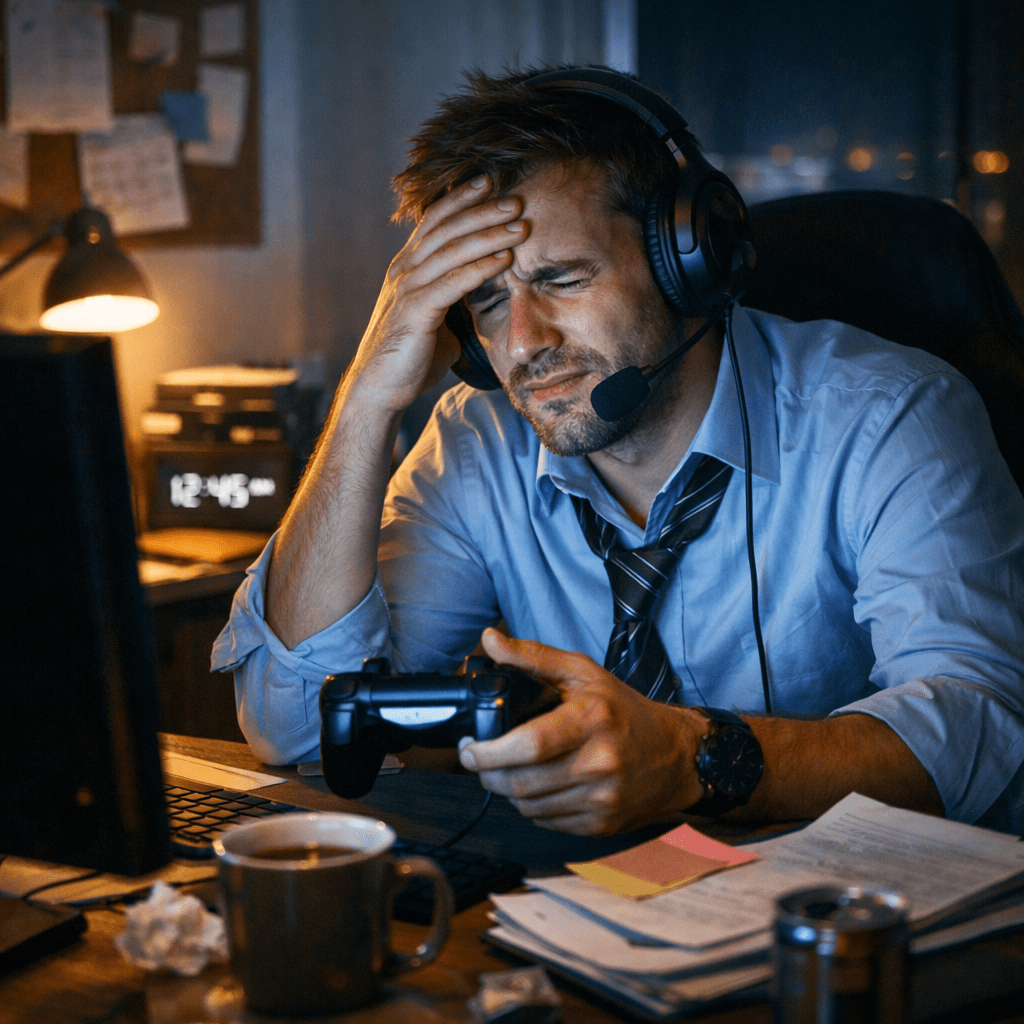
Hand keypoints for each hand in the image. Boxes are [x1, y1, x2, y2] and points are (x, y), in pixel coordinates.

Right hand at [346, 176, 528, 411]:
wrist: (381, 388)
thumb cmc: (410, 356)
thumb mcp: (436, 320)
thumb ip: (455, 303)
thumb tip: (480, 302)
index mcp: (408, 267)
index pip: (435, 220)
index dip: (462, 198)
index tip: (491, 182)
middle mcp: (405, 270)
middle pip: (447, 227)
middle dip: (483, 210)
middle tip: (516, 199)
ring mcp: (407, 289)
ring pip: (452, 250)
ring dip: (489, 235)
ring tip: (520, 226)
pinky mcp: (415, 312)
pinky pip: (452, 283)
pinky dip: (480, 269)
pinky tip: (504, 261)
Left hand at [458, 629, 706, 835]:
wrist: (675, 755)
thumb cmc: (623, 710)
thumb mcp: (582, 673)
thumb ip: (532, 656)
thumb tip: (489, 640)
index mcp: (593, 719)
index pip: (531, 744)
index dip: (490, 751)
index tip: (470, 748)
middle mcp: (600, 762)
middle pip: (522, 782)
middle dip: (488, 774)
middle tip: (479, 761)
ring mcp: (602, 799)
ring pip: (529, 807)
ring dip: (508, 791)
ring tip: (510, 770)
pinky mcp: (601, 825)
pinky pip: (547, 823)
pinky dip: (532, 807)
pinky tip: (538, 786)